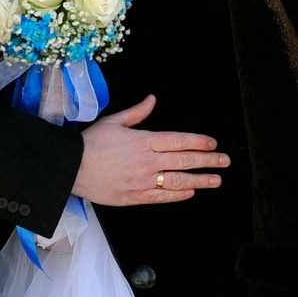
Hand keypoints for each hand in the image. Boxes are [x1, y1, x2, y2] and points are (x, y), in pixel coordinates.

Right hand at [72, 95, 226, 205]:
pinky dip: (179, 195)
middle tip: (225, 162)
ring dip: (200, 181)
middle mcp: (147, 161)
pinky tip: (191, 192)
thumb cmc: (91, 144)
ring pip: (178, 181)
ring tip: (216, 180)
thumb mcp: (114, 121)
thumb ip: (137, 112)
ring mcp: (142, 181)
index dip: (199, 142)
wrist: (72, 169)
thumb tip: (152, 99)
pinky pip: (162, 197)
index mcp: (143, 141)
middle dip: (208, 161)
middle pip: (184, 161)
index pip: (179, 140)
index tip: (213, 144)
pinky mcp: (135, 197)